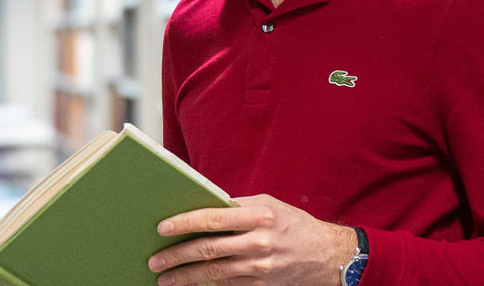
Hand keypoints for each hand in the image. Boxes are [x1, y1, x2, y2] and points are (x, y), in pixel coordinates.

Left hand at [147, 194, 356, 285]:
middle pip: (208, 250)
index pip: (213, 218)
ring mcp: (260, 268)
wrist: (329, 256)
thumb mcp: (269, 205)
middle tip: (155, 261)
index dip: (185, 223)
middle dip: (177, 256)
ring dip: (185, 277)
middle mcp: (259, 243)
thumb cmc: (294, 224)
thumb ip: (237, 207)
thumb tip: (201, 207)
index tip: (162, 228)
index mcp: (260, 216)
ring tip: (164, 278)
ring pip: (213, 274)